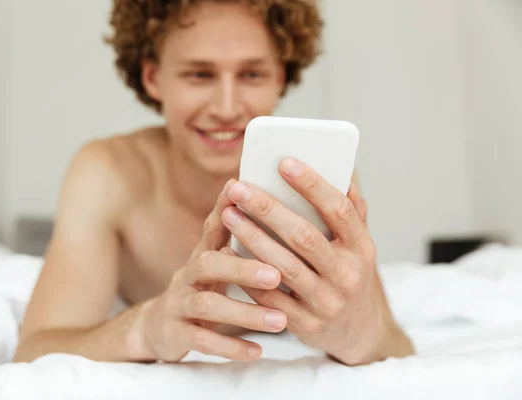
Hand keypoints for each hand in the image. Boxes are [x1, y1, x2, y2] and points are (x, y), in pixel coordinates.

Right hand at [142, 180, 286, 362]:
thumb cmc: (202, 288)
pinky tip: (257, 351)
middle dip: (241, 269)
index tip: (241, 191)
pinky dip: (230, 346)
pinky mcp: (176, 332)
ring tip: (280, 322)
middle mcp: (187, 274)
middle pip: (208, 264)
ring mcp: (178, 304)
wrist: (160, 327)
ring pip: (207, 305)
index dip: (224, 209)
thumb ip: (236, 239)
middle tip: (275, 275)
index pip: (213, 228)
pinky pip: (202, 340)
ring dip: (245, 313)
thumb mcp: (215, 262)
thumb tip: (265, 203)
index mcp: (202, 254)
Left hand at [221, 159, 413, 365]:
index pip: (340, 210)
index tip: (284, 162)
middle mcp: (348, 274)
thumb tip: (341, 168)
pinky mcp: (306, 324)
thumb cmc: (350, 274)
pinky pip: (270, 297)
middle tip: (239, 188)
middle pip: (304, 236)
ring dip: (252, 238)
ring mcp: (327, 302)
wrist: (358, 332)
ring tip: (228, 214)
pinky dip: (247, 273)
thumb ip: (350, 210)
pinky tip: (226, 251)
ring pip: (283, 266)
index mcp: (362, 247)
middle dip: (268, 209)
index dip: (313, 185)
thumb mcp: (358, 244)